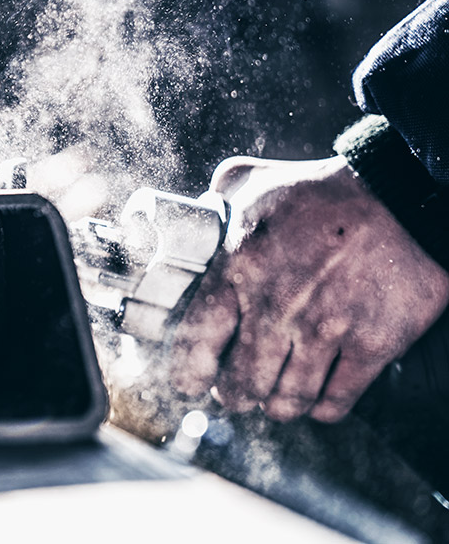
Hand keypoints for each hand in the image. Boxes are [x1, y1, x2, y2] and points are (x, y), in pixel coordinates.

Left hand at [171, 155, 448, 422]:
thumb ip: (214, 204)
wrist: (402, 193)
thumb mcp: (252, 182)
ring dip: (275, 405)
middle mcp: (278, 306)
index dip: (188, 374)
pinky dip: (320, 408)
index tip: (189, 382)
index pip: (195, 343)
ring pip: (285, 402)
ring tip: (272, 395)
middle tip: (235, 390)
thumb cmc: (322, 189)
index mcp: (239, 267)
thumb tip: (190, 222)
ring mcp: (326, 329)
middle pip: (240, 385)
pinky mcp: (373, 344)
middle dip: (233, 395)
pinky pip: (335, 402)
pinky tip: (315, 397)